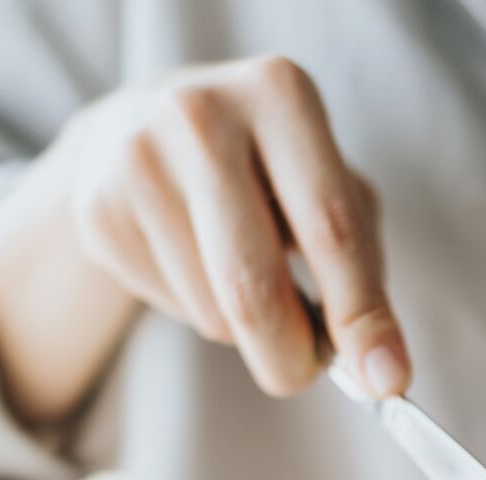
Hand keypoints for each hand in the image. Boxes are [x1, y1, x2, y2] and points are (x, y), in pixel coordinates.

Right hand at [60, 56, 407, 397]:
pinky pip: (172, 307)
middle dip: (289, 356)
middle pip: (253, 285)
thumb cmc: (263, 168)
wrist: (138, 128)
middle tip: (304, 375)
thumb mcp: (327, 184)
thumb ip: (360, 266)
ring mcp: (137, 160)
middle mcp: (199, 114)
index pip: (330, 225)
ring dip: (244, 327)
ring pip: (213, 311)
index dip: (362, 313)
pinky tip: (190, 257)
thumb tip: (379, 368)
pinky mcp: (98, 209)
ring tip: (240, 268)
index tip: (387, 379)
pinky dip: (198, 309)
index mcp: (279, 93)